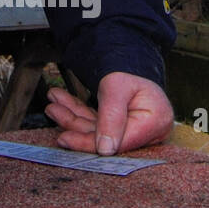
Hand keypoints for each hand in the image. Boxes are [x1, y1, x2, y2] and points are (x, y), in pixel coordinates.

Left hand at [45, 73, 173, 154]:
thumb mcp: (117, 87)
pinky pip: (96, 123)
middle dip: (74, 123)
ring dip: (72, 117)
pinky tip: (61, 103)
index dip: (90, 143)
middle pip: (105, 138)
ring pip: (96, 129)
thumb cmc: (128, 69)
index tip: (65, 138)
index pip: (119, 142)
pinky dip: (78, 113)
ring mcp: (135, 129)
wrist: (130, 57)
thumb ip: (111, 117)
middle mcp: (148, 131)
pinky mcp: (122, 126)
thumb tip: (105, 150)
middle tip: (53, 112)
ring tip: (53, 105)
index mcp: (155, 123)